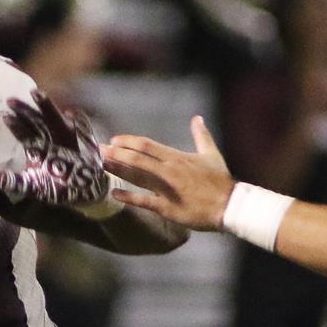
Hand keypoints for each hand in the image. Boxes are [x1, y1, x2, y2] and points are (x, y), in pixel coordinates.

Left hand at [0, 91, 109, 212]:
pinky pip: (82, 130)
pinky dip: (79, 121)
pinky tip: (72, 112)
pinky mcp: (84, 144)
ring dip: (47, 107)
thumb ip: (16, 183)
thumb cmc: (56, 187)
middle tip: (10, 100)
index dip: (16, 126)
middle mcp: (51, 140)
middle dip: (25, 111)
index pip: (25, 134)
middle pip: (36, 122)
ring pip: (54, 120)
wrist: (82, 191)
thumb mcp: (33, 187)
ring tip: (36, 93)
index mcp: (38, 148)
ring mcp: (67, 139)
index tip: (5, 116)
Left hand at [99, 116, 235, 231]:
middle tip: (98, 151)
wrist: (229, 205)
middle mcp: (169, 170)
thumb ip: (201, 136)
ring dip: (118, 170)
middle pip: (137, 158)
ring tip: (101, 165)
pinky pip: (144, 201)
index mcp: (177, 157)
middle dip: (115, 154)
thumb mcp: (211, 154)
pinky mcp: (167, 207)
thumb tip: (197, 119)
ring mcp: (167, 189)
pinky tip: (114, 193)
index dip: (128, 142)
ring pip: (137, 176)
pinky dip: (128, 197)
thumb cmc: (220, 181)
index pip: (147, 146)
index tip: (113, 140)